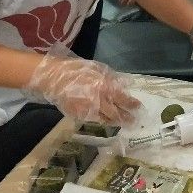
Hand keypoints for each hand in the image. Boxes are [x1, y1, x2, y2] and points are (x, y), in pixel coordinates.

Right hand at [25, 44, 140, 125]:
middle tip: (134, 121)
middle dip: (126, 118)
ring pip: (105, 120)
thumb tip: (125, 84)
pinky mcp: (79, 116)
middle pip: (116, 113)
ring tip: (123, 123)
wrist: (54, 78)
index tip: (138, 107)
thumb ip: (111, 78)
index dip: (131, 104)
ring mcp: (88, 111)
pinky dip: (101, 120)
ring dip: (115, 122)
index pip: (122, 99)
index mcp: (104, 88)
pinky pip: (94, 120)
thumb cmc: (77, 69)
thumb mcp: (97, 69)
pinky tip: (106, 120)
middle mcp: (98, 102)